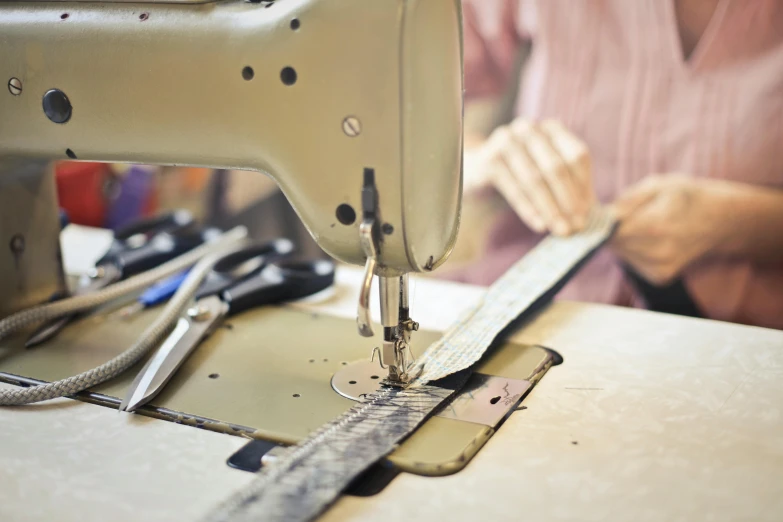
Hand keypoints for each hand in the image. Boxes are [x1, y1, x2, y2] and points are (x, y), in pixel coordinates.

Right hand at [466, 118, 595, 235]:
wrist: (477, 169)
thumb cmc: (519, 172)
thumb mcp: (545, 171)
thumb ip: (568, 186)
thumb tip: (588, 214)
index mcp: (550, 128)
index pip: (576, 156)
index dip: (584, 186)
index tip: (588, 214)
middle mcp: (528, 128)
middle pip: (555, 167)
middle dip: (568, 201)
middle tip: (576, 227)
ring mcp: (506, 141)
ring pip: (534, 179)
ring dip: (550, 208)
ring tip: (560, 230)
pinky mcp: (489, 159)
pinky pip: (513, 188)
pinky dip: (528, 208)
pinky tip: (539, 224)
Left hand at [609, 175, 730, 284]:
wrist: (720, 220)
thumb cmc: (686, 197)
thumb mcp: (658, 185)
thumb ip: (627, 201)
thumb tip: (602, 215)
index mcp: (656, 225)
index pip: (609, 229)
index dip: (601, 219)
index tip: (601, 210)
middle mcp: (658, 252)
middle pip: (612, 243)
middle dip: (610, 229)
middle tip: (624, 215)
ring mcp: (660, 268)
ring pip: (620, 254)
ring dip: (622, 240)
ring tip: (642, 224)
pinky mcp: (660, 278)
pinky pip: (632, 263)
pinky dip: (633, 251)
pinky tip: (649, 240)